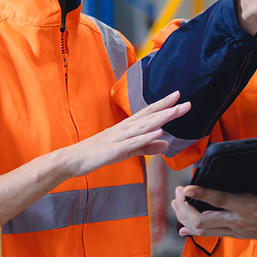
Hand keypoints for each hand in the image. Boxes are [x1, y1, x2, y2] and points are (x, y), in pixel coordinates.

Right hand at [65, 91, 188, 177]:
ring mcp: (118, 138)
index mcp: (127, 128)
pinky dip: (146, 137)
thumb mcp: (126, 150)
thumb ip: (146, 147)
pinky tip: (158, 132)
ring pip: (143, 126)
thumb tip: (165, 144)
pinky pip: (132, 143)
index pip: (148, 113)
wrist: (72, 160)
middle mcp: (124, 129)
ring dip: (160, 118)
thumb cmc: (97, 153)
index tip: (178, 96)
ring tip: (174, 111)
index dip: (163, 104)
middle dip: (167, 108)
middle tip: (184, 101)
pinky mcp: (114, 150)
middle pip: (149, 116)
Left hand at [171, 170, 256, 248]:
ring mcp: (235, 230)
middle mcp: (238, 221)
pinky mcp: (236, 234)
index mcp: (250, 207)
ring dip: (185, 218)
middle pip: (202, 220)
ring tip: (175, 204)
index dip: (201, 195)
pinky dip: (193, 231)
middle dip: (185, 208)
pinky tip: (182, 229)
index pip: (220, 201)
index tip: (186, 188)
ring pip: (201, 230)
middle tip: (177, 192)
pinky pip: (209, 235)